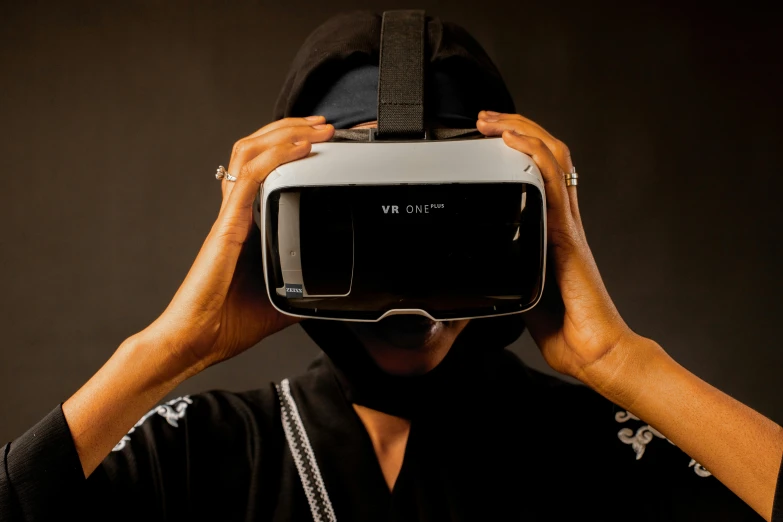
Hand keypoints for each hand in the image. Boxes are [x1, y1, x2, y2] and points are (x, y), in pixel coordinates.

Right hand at [141, 116, 334, 372]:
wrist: (197, 341)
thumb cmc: (226, 322)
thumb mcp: (280, 301)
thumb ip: (300, 288)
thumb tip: (325, 294)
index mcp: (246, 226)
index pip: (264, 171)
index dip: (288, 148)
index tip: (319, 143)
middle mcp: (236, 213)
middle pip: (256, 151)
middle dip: (290, 129)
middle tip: (322, 125)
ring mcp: (230, 216)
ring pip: (250, 154)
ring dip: (284, 133)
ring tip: (315, 126)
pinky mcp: (227, 227)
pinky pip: (249, 179)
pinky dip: (276, 156)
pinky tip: (300, 147)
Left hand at [476, 111, 637, 387]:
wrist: (591, 352)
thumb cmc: (565, 329)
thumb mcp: (523, 292)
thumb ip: (508, 272)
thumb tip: (481, 270)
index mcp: (552, 230)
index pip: (539, 174)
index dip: (518, 148)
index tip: (486, 138)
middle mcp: (563, 220)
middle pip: (548, 155)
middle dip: (515, 128)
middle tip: (484, 119)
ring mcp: (567, 225)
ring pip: (553, 160)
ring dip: (521, 131)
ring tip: (493, 120)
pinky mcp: (567, 236)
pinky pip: (554, 186)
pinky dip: (534, 157)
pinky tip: (515, 142)